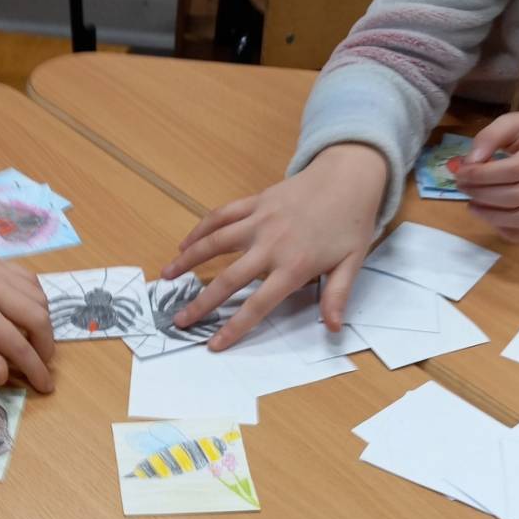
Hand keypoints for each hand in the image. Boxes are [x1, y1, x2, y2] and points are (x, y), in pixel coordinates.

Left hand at [0, 241, 54, 391]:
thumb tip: (5, 374)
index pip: (17, 345)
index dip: (35, 368)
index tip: (44, 386)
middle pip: (38, 317)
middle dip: (46, 346)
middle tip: (40, 364)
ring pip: (39, 296)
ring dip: (43, 324)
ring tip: (33, 343)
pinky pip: (29, 279)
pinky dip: (36, 300)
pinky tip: (26, 316)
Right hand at [160, 143, 386, 348]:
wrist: (350, 174)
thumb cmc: (351, 221)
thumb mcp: (352, 262)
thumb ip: (337, 295)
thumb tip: (333, 327)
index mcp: (295, 265)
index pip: (258, 304)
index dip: (235, 327)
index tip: (214, 344)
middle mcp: (272, 244)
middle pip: (229, 279)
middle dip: (202, 303)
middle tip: (179, 320)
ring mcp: (260, 220)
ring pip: (216, 243)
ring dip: (189, 261)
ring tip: (166, 277)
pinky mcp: (255, 202)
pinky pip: (221, 216)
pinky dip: (200, 230)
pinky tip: (184, 243)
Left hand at [456, 110, 518, 243]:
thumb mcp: (514, 122)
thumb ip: (490, 136)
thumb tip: (469, 162)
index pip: (515, 169)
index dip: (483, 175)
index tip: (461, 174)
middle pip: (517, 196)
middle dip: (482, 194)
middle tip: (462, 187)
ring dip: (490, 216)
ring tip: (472, 204)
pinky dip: (508, 232)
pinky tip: (491, 217)